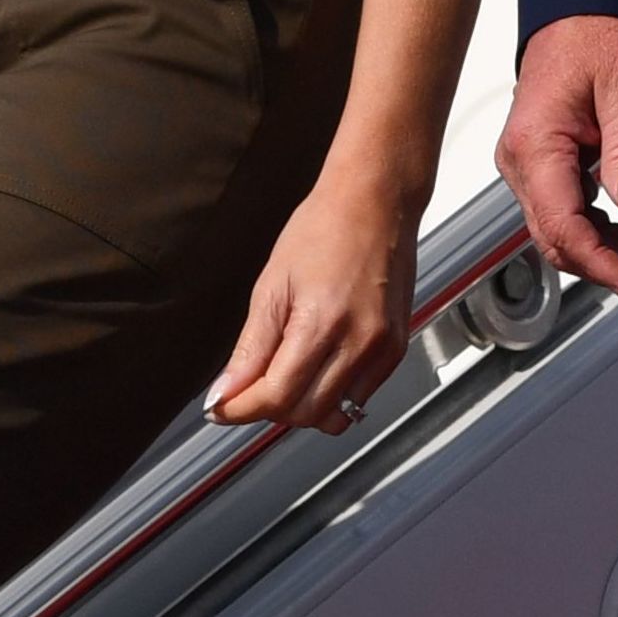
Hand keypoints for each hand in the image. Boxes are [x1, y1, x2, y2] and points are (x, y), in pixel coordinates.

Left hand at [207, 177, 416, 433]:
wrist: (376, 200)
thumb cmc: (325, 227)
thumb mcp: (272, 283)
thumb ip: (250, 347)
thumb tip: (226, 392)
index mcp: (322, 322)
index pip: (277, 396)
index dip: (241, 409)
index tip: (220, 407)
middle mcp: (359, 342)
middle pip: (306, 413)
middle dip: (270, 409)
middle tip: (248, 389)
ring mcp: (383, 349)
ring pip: (336, 416)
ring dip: (303, 408)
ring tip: (286, 376)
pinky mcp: (396, 348)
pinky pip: (360, 397)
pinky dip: (333, 395)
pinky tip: (317, 366)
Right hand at [496, 15, 617, 299]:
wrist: (585, 12)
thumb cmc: (599, 37)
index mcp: (534, 144)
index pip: (560, 224)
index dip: (597, 261)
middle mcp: (522, 162)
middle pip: (560, 238)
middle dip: (611, 264)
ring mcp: (531, 167)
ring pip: (565, 232)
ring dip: (611, 252)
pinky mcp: (547, 168)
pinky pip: (570, 214)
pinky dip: (604, 232)